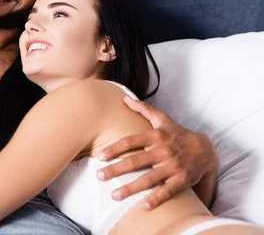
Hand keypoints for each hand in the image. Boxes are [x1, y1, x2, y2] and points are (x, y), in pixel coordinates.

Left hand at [97, 96, 217, 209]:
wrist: (206, 150)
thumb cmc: (178, 134)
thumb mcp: (162, 119)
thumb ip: (143, 109)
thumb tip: (125, 98)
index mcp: (155, 136)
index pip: (131, 141)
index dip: (115, 148)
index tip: (100, 156)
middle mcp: (163, 151)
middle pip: (136, 161)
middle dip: (116, 170)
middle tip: (100, 176)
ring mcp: (172, 167)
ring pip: (149, 179)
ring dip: (130, 188)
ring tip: (114, 196)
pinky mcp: (182, 180)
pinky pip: (167, 191)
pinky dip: (156, 199)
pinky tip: (143, 207)